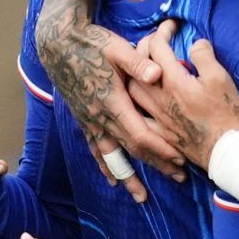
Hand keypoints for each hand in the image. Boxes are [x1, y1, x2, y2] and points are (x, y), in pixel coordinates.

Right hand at [32, 0, 184, 195]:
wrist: (58, 42)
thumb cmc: (92, 41)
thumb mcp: (117, 48)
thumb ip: (138, 63)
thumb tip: (158, 73)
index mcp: (112, 102)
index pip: (141, 135)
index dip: (161, 149)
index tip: (180, 159)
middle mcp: (100, 117)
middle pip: (132, 150)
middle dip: (156, 165)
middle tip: (178, 178)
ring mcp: (90, 121)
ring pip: (112, 157)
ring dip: (128, 177)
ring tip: (141, 197)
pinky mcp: (83, 120)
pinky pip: (95, 149)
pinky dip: (104, 166)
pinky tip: (111, 181)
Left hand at [137, 29, 238, 169]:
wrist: (223, 152)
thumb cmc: (224, 114)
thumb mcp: (220, 79)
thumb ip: (204, 56)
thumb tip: (196, 42)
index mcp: (173, 80)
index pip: (157, 47)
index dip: (163, 30)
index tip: (172, 25)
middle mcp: (158, 96)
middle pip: (139, 66)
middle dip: (145, 47)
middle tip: (157, 42)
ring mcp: (156, 115)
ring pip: (133, 89)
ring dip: (135, 74)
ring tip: (145, 68)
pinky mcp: (159, 132)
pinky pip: (139, 115)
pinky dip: (137, 104)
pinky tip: (141, 101)